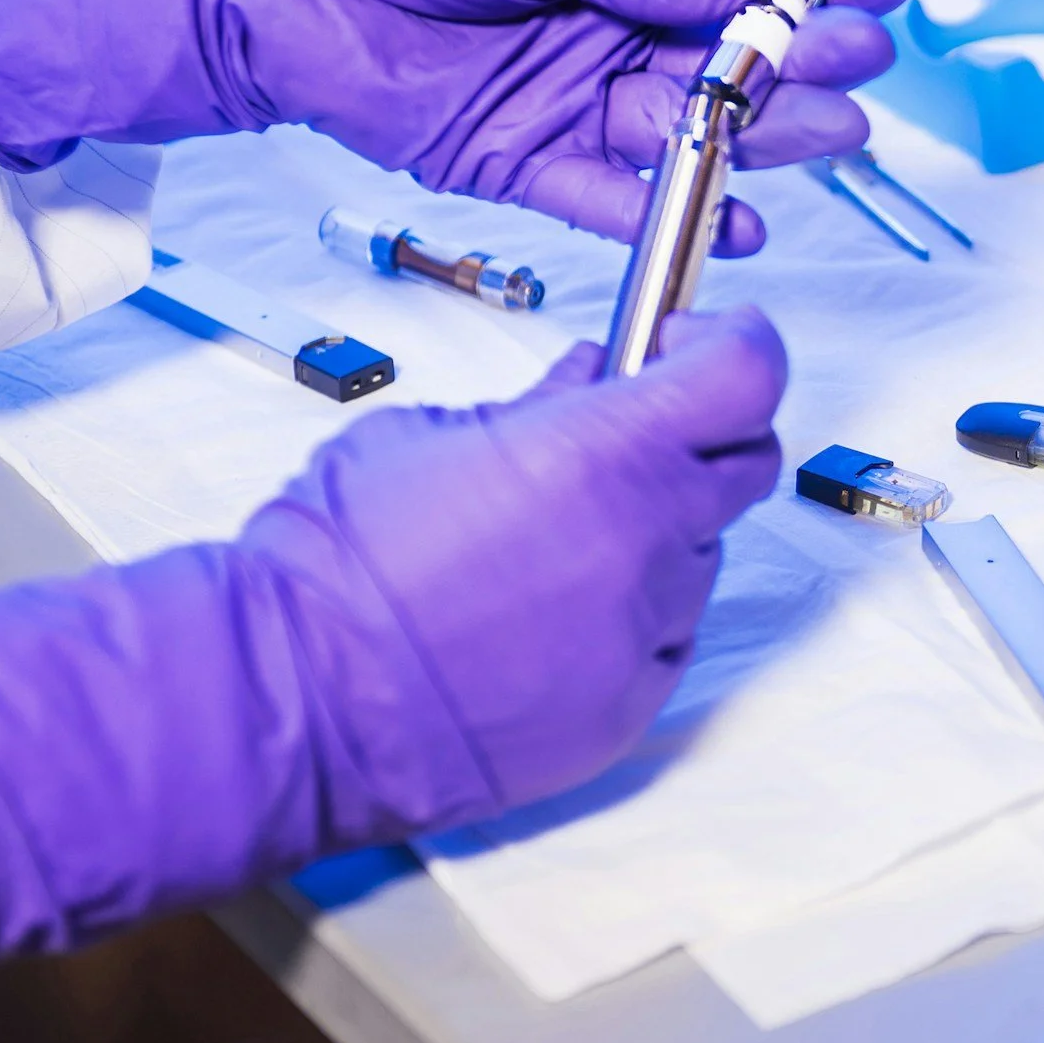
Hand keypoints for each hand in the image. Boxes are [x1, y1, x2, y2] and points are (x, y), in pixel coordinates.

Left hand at [0, 0, 912, 253]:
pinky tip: (742, 224)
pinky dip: (674, 216)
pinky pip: (612, 201)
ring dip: (762, 142)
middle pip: (728, 69)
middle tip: (866, 71)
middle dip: (803, 69)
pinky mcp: (520, 167)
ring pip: (687, 135)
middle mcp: (603, 40)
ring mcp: (567, 108)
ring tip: (835, 141)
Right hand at [0, 312, 783, 963]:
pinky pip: (666, 635)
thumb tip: (592, 375)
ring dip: (655, 531)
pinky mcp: (633, 704)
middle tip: (632, 433)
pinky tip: (546, 614)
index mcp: (602, 452)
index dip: (738, 343)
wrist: (295, 697)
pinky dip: (629, 613)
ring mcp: (647, 629)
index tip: (702, 338)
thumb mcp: (428, 434)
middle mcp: (646, 539)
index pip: (748, 373)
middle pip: (746, 463)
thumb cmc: (339, 562)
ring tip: (550, 542)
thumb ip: (537, 403)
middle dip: (702, 435)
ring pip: (699, 553)